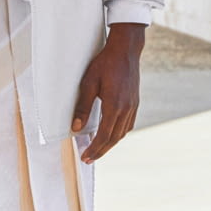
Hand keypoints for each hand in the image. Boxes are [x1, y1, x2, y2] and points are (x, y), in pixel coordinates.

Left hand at [71, 23, 144, 163]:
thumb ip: (82, 107)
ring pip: (122, 133)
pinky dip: (119, 133)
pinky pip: (128, 125)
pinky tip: (112, 134)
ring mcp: (133, 106)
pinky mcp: (135, 102)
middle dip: (100, 151)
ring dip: (110, 144)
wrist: (126, 51)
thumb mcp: (88, 83)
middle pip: (114, 139)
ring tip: (98, 149)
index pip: (103, 136)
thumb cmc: (105, 64)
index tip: (85, 157)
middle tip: (88, 159)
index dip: (94, 149)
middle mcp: (126, 109)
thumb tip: (76, 127)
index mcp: (114, 106)